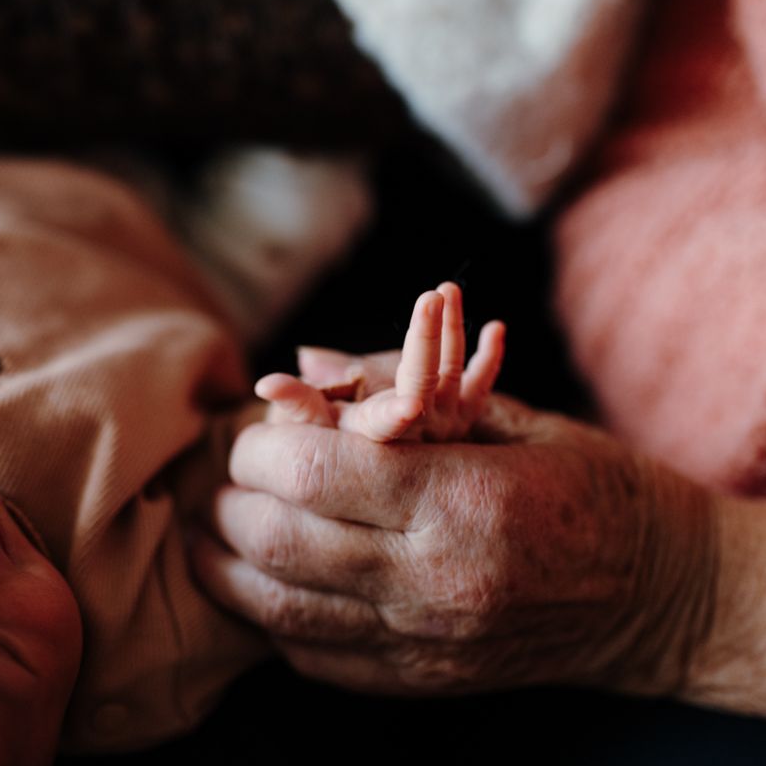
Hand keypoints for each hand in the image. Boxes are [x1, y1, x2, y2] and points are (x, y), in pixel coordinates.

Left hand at [191, 395, 717, 695]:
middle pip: (278, 540)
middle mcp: (437, 581)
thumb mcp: (515, 418)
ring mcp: (426, 641)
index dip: (261, 443)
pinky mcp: (422, 679)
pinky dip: (271, 615)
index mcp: (465, 501)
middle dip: (233, 497)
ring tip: (216, 523)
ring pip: (278, 610)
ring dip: (228, 562)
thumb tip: (305, 365)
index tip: (262, 425)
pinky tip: (263, 580)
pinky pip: (313, 655)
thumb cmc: (595, 488)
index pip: (312, 473)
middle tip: (233, 470)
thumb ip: (404, 392)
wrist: (658, 593)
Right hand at [255, 282, 504, 441]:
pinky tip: (497, 329)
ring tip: (448, 290)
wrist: (362, 476)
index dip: (402, 402)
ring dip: (454, 330)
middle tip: (432, 295)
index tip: (413, 394)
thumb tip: (268, 383)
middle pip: (431, 381)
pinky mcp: (459, 416)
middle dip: (431, 336)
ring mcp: (444, 423)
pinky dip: (489, 359)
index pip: (394, 416)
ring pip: (456, 373)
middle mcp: (419, 431)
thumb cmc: (323, 446)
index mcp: (380, 436)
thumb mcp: (305, 427)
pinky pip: (481, 386)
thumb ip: (295, 404)